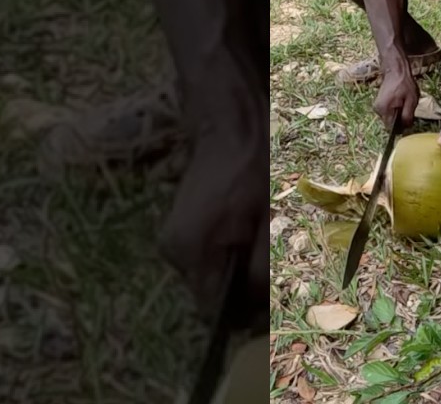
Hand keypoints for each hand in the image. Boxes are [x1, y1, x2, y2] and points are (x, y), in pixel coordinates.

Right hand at [159, 130, 265, 328]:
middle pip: (208, 294)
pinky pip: (204, 259)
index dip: (241, 311)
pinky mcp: (178, 233)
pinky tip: (241, 231)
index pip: (211, 308)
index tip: (265, 297)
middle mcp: (173, 252)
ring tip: (255, 239)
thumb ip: (260, 267)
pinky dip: (224, 255)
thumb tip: (254, 307)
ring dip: (232, 269)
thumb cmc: (254, 170)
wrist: (230, 129)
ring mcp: (172, 242)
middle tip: (265, 261)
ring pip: (207, 277)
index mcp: (191, 250)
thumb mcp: (268, 220)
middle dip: (239, 287)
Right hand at [375, 68, 419, 126]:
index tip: (407, 120)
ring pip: (389, 117)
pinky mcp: (379, 103)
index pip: (391, 128)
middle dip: (399, 119)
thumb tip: (405, 128)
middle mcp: (378, 110)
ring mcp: (377, 106)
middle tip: (407, 107)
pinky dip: (394, 109)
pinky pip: (388, 111)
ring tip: (404, 102)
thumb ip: (407, 116)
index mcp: (384, 110)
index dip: (400, 127)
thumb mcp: (411, 101)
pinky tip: (400, 100)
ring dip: (397, 113)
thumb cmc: (405, 84)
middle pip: (390, 123)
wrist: (396, 70)